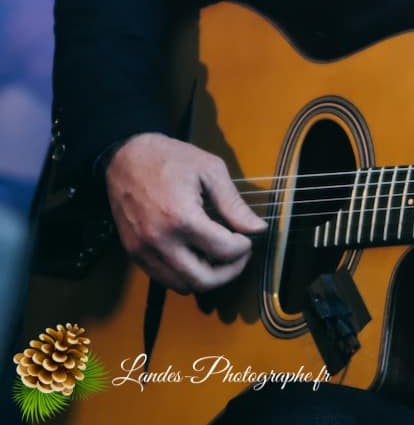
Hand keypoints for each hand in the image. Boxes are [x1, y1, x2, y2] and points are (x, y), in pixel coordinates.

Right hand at [105, 133, 266, 293]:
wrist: (125, 157)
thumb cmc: (169, 158)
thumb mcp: (210, 171)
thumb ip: (234, 204)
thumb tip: (257, 228)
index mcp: (181, 218)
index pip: (223, 251)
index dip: (244, 247)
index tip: (248, 236)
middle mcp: (159, 241)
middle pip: (203, 280)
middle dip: (230, 271)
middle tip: (240, 254)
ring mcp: (143, 250)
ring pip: (183, 286)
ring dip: (208, 277)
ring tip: (219, 256)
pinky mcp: (134, 253)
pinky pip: (164, 279)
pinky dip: (186, 275)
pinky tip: (198, 255)